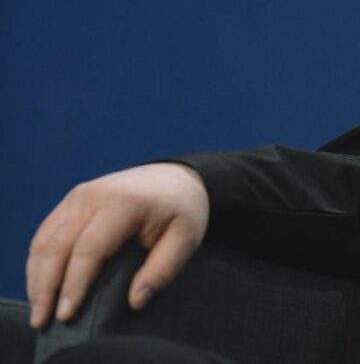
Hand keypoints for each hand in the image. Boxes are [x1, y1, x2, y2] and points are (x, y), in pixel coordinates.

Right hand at [25, 163, 209, 328]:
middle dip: (45, 286)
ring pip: (45, 239)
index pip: (89, 249)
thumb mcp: (186, 239)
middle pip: (57, 245)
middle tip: (42, 320)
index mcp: (124, 203)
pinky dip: (39, 260)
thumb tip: (135, 302)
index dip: (74, 284)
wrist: (176, 177)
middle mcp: (94, 195)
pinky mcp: (72, 200)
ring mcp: (79, 195)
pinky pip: (46, 232)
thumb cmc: (183, 210)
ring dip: (36, 276)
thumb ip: (162, 271)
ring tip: (38, 309)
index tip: (67, 314)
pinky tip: (41, 284)